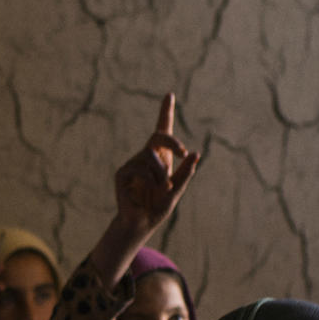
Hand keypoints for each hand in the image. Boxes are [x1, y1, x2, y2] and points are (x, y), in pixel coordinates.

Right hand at [112, 93, 198, 234]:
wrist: (141, 224)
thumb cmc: (158, 207)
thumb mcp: (177, 190)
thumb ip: (185, 173)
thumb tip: (196, 154)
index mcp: (160, 158)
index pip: (162, 131)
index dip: (165, 112)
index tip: (169, 95)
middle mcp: (146, 157)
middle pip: (157, 136)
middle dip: (171, 141)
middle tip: (183, 153)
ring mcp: (133, 164)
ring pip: (150, 155)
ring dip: (162, 173)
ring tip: (164, 188)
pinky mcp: (122, 174)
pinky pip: (140, 168)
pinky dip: (151, 178)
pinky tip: (153, 189)